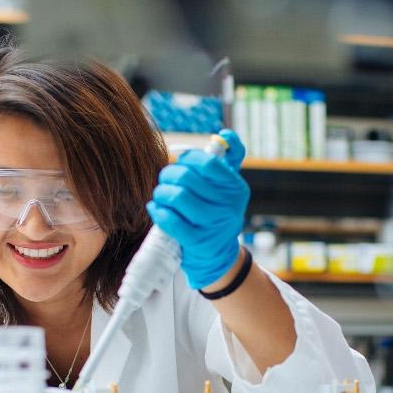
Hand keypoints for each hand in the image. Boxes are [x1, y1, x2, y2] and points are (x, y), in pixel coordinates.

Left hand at [146, 129, 248, 289]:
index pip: (207, 163)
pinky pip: (169, 219)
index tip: (181, 162)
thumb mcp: (229, 189)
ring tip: (160, 195)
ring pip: (176, 196)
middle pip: (187, 178)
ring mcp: (212, 225)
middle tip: (165, 180)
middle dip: (169, 175)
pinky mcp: (196, 242)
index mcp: (236, 189)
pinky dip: (158, 210)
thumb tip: (224, 135)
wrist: (218, 257)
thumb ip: (229, 160)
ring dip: (161, 193)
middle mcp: (227, 207)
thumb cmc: (217, 213)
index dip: (188, 158)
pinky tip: (157, 209)